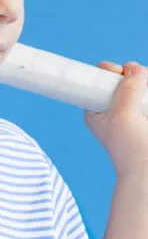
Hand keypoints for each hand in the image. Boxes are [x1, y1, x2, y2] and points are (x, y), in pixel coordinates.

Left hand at [84, 60, 147, 175]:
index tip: (120, 75)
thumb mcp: (121, 116)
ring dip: (145, 79)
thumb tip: (136, 69)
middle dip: (133, 74)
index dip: (110, 71)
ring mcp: (131, 106)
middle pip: (122, 75)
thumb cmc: (129, 148)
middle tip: (141, 84)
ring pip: (139, 79)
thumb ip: (127, 91)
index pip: (98, 77)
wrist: (147, 169)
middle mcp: (112, 105)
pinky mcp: (144, 108)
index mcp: (96, 108)